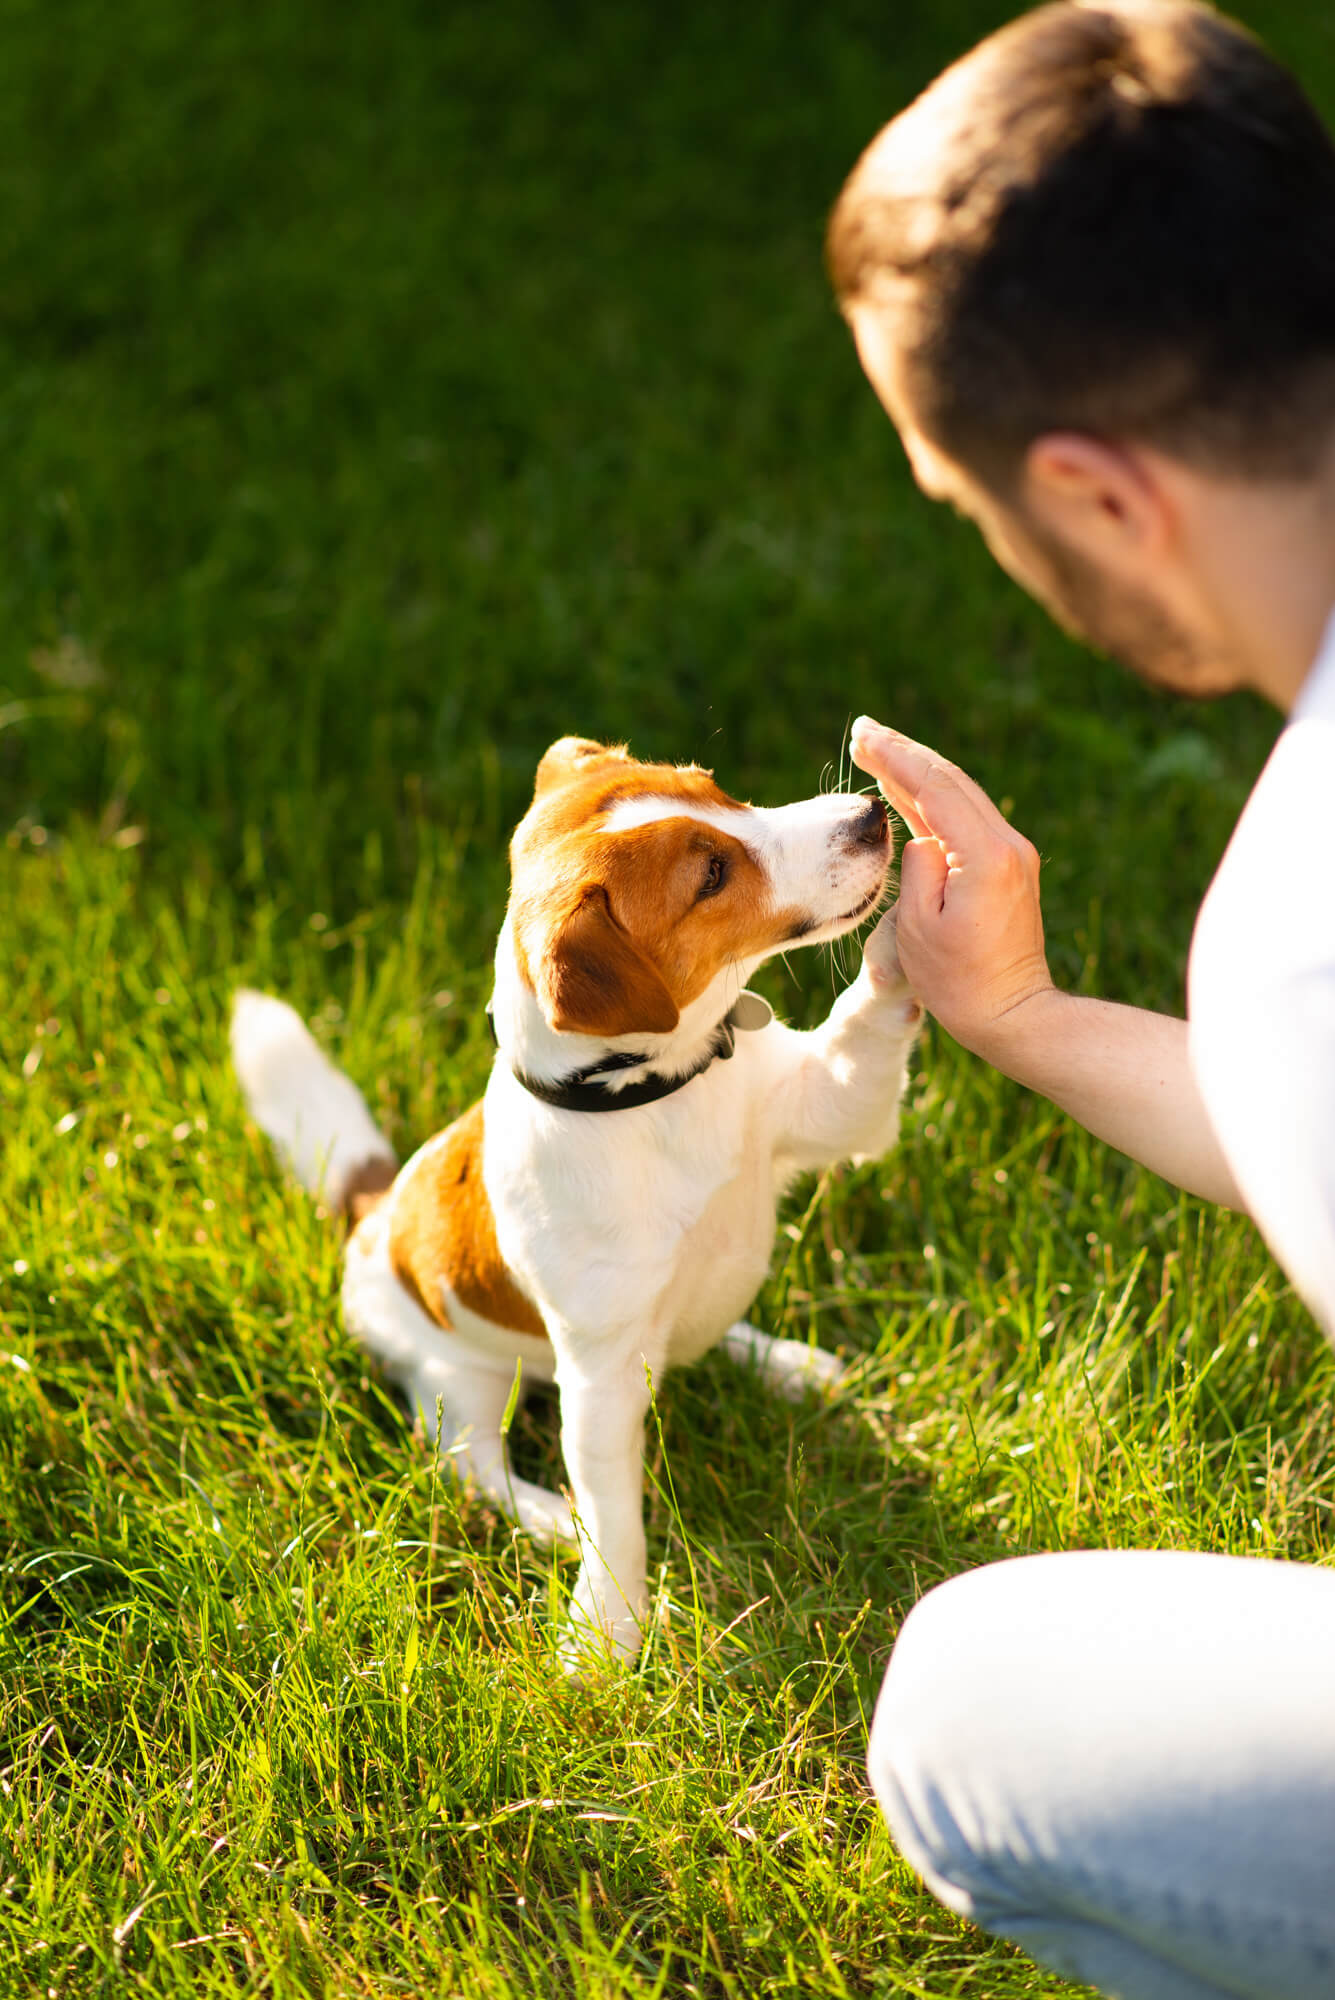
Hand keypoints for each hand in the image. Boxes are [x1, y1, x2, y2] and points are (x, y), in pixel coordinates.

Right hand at [850, 717, 1053, 1058]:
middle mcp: (1008, 845)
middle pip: (950, 781)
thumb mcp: (920, 926)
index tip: (861, 736)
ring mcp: (1012, 854)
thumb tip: (921, 836)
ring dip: (917, 771)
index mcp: (986, 855)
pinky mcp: (1008, 866)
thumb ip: (918, 866)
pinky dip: (933, 799)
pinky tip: (906, 790)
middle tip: (863, 730)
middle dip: (904, 753)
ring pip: (960, 795)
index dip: (895, 758)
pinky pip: (965, 819)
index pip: (935, 788)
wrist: (1012, 1013)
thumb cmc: (959, 982)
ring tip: (877, 748)